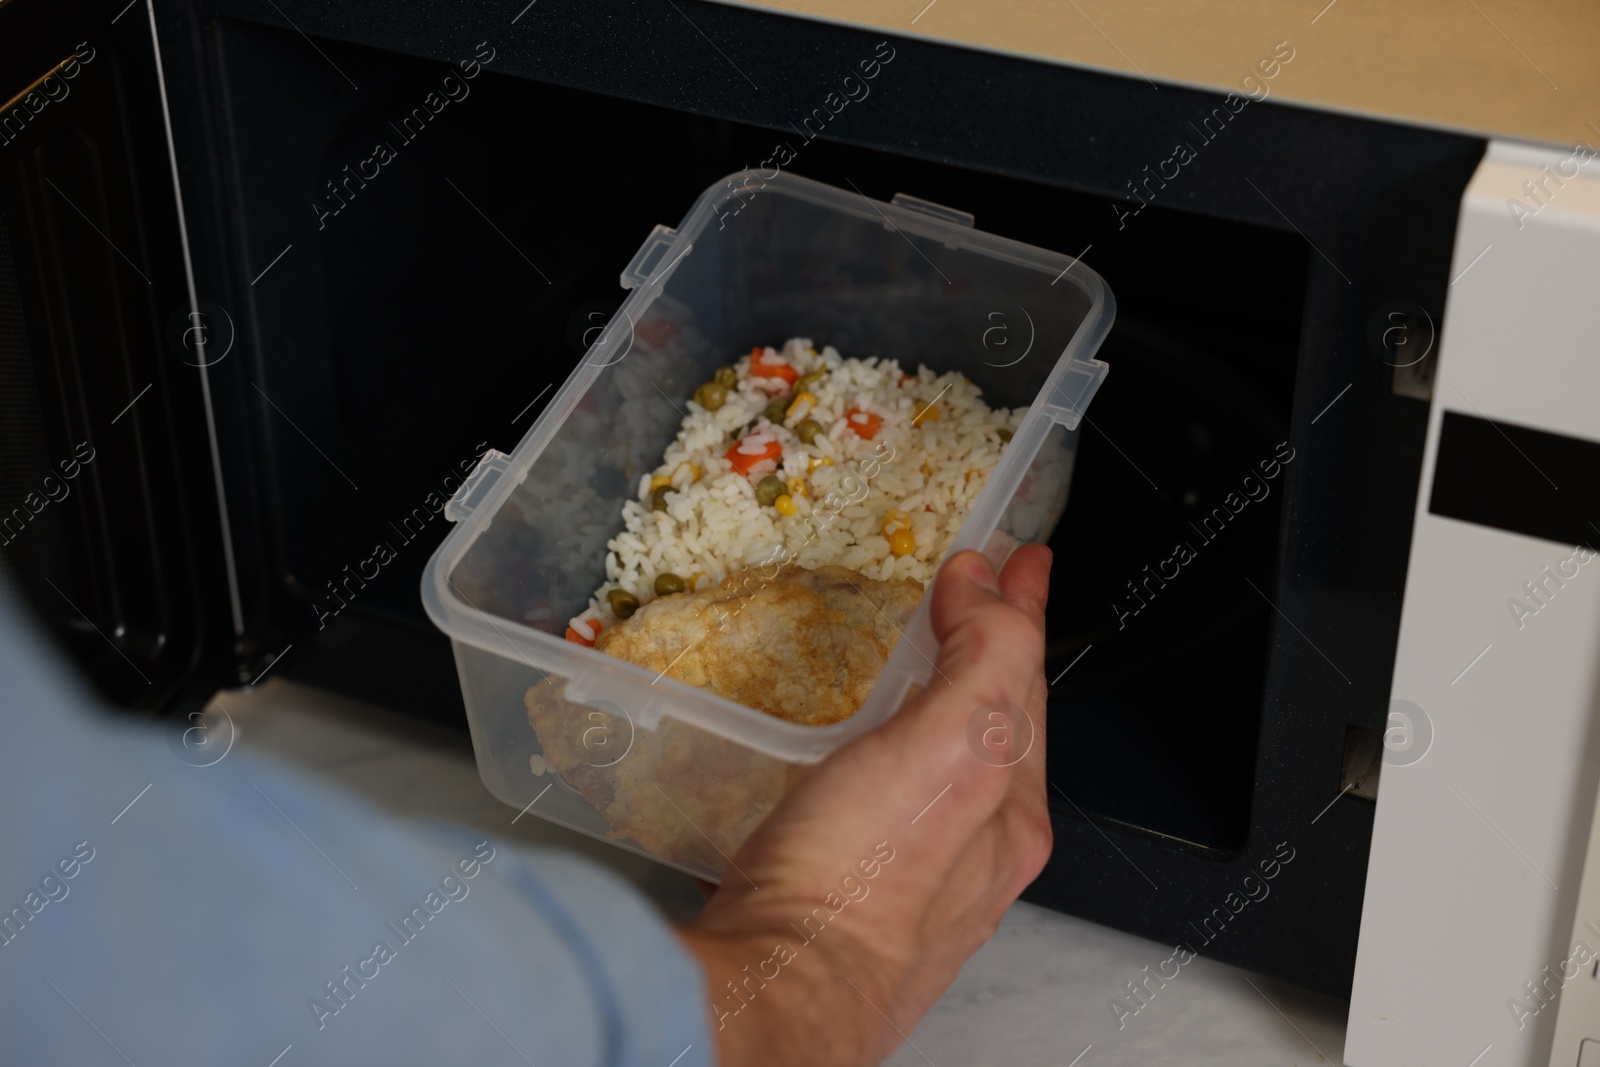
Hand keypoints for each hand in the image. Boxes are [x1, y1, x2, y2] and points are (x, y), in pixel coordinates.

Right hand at [678, 546, 1054, 1066]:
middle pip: (997, 723)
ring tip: (934, 650)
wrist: (774, 993)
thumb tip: (990, 588)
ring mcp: (916, 873)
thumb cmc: (854, 884)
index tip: (1022, 557)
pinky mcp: (852, 885)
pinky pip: (894, 794)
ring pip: (946, 761)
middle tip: (986, 589)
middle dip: (996, 648)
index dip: (1023, 606)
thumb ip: (983, 660)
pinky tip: (864, 745)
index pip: (1028, 679)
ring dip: (946, 692)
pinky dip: (894, 743)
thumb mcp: (948, 749)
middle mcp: (975, 849)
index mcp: (1009, 811)